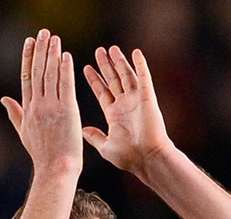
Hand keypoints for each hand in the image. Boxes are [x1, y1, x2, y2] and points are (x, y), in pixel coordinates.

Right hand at [0, 29, 82, 175]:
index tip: (30, 42)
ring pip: (51, 75)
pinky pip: (65, 85)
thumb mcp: (24, 133)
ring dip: (53, 54)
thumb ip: (14, 114)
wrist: (56, 168)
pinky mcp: (67, 111)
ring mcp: (51, 107)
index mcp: (27, 109)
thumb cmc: (42, 154)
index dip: (28, 57)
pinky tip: (65, 56)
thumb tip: (3, 98)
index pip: (27, 77)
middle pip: (38, 71)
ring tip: (55, 39)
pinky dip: (65, 69)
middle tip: (43, 33)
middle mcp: (37, 105)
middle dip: (41, 50)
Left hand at [82, 46, 172, 174]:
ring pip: (126, 76)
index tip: (86, 68)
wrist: (147, 158)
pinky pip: (144, 77)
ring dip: (119, 62)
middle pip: (113, 80)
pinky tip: (135, 52)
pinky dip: (140, 64)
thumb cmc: (128, 157)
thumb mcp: (105, 146)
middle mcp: (125, 105)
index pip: (102, 92)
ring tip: (111, 49)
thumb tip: (83, 130)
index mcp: (114, 115)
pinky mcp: (147, 98)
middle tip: (98, 51)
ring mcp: (136, 100)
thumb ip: (94, 137)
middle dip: (106, 66)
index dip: (95, 80)